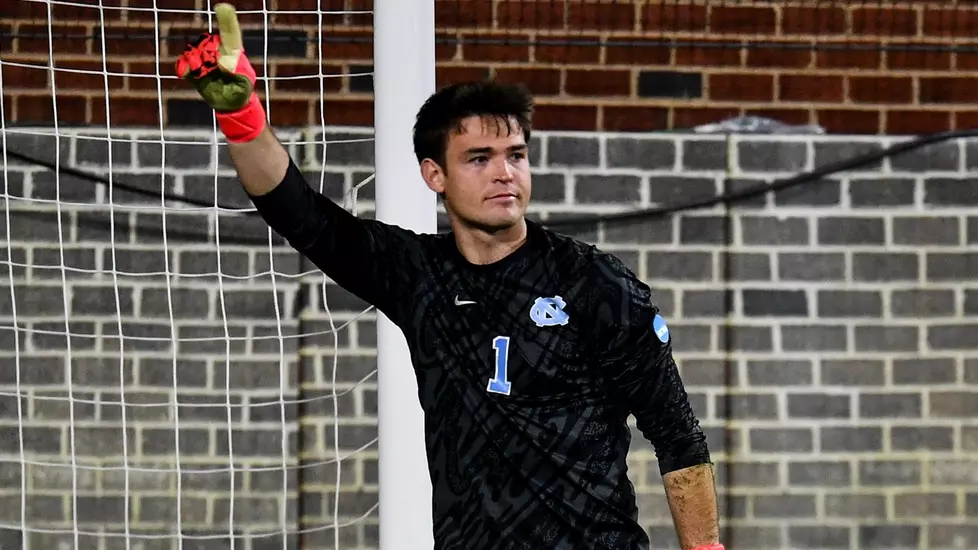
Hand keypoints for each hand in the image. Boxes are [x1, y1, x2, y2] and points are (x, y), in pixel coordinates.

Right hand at [174, 2, 266, 142]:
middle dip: (207, 58)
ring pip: (193, 53)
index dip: (226, 20)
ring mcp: (203, 55)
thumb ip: (236, 73)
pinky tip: (193, 76)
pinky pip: (183, 64)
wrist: (229, 102)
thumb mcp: (244, 86)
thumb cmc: (240, 91)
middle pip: (206, 45)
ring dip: (198, 66)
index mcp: (233, 50)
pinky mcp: (192, 66)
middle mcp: (216, 48)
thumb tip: (224, 62)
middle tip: (217, 72)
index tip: (223, 7)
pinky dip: (186, 70)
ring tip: (208, 75)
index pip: (230, 33)